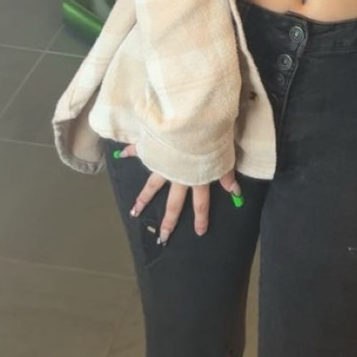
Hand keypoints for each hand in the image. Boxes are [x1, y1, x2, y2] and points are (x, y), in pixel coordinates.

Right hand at [112, 145, 240, 243]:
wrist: (190, 120)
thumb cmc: (210, 136)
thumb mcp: (223, 156)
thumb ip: (226, 174)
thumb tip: (236, 192)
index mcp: (196, 178)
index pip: (200, 203)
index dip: (201, 218)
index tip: (199, 232)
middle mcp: (178, 175)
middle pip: (173, 202)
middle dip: (168, 221)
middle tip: (162, 236)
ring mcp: (163, 164)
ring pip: (152, 185)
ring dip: (143, 199)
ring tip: (134, 211)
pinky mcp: (153, 149)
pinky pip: (140, 150)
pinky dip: (130, 151)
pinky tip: (120, 154)